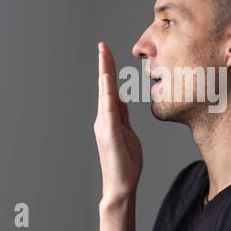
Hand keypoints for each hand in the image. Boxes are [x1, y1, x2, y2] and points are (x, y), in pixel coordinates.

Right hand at [94, 42, 142, 201]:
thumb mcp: (127, 132)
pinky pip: (108, 110)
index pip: (110, 88)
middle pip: (104, 86)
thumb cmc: (126, 161)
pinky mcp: (109, 134)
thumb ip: (122, 115)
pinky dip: (107, 93)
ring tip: (103, 54)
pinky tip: (106, 79)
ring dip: (104, 72)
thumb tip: (119, 97)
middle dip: (104, 64)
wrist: (121, 185)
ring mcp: (104, 125)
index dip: (109, 69)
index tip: (107, 51)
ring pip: (104, 94)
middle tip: (102, 45)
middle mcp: (104, 118)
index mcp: (110, 117)